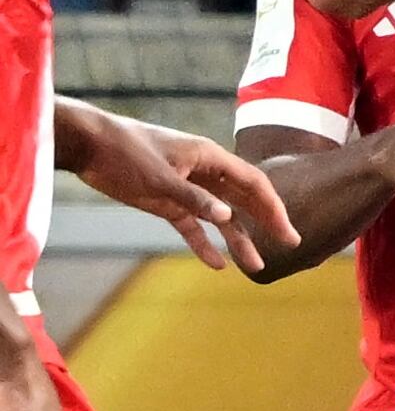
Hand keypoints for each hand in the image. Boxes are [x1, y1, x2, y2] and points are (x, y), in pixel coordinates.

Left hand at [70, 108, 299, 271]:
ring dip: (237, 239)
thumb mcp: (160, 177)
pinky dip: (203, 244)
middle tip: (289, 243)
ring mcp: (186, 189)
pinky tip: (216, 263)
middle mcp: (204, 173)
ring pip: (220, 217)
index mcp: (210, 158)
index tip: (287, 230)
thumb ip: (194, 198)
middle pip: (244, 199)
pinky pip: (191, 227)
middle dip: (266, 222)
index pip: (253, 183)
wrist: (89, 145)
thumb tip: (227, 217)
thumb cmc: (126, 153)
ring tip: (255, 265)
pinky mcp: (166, 202)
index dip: (273, 207)